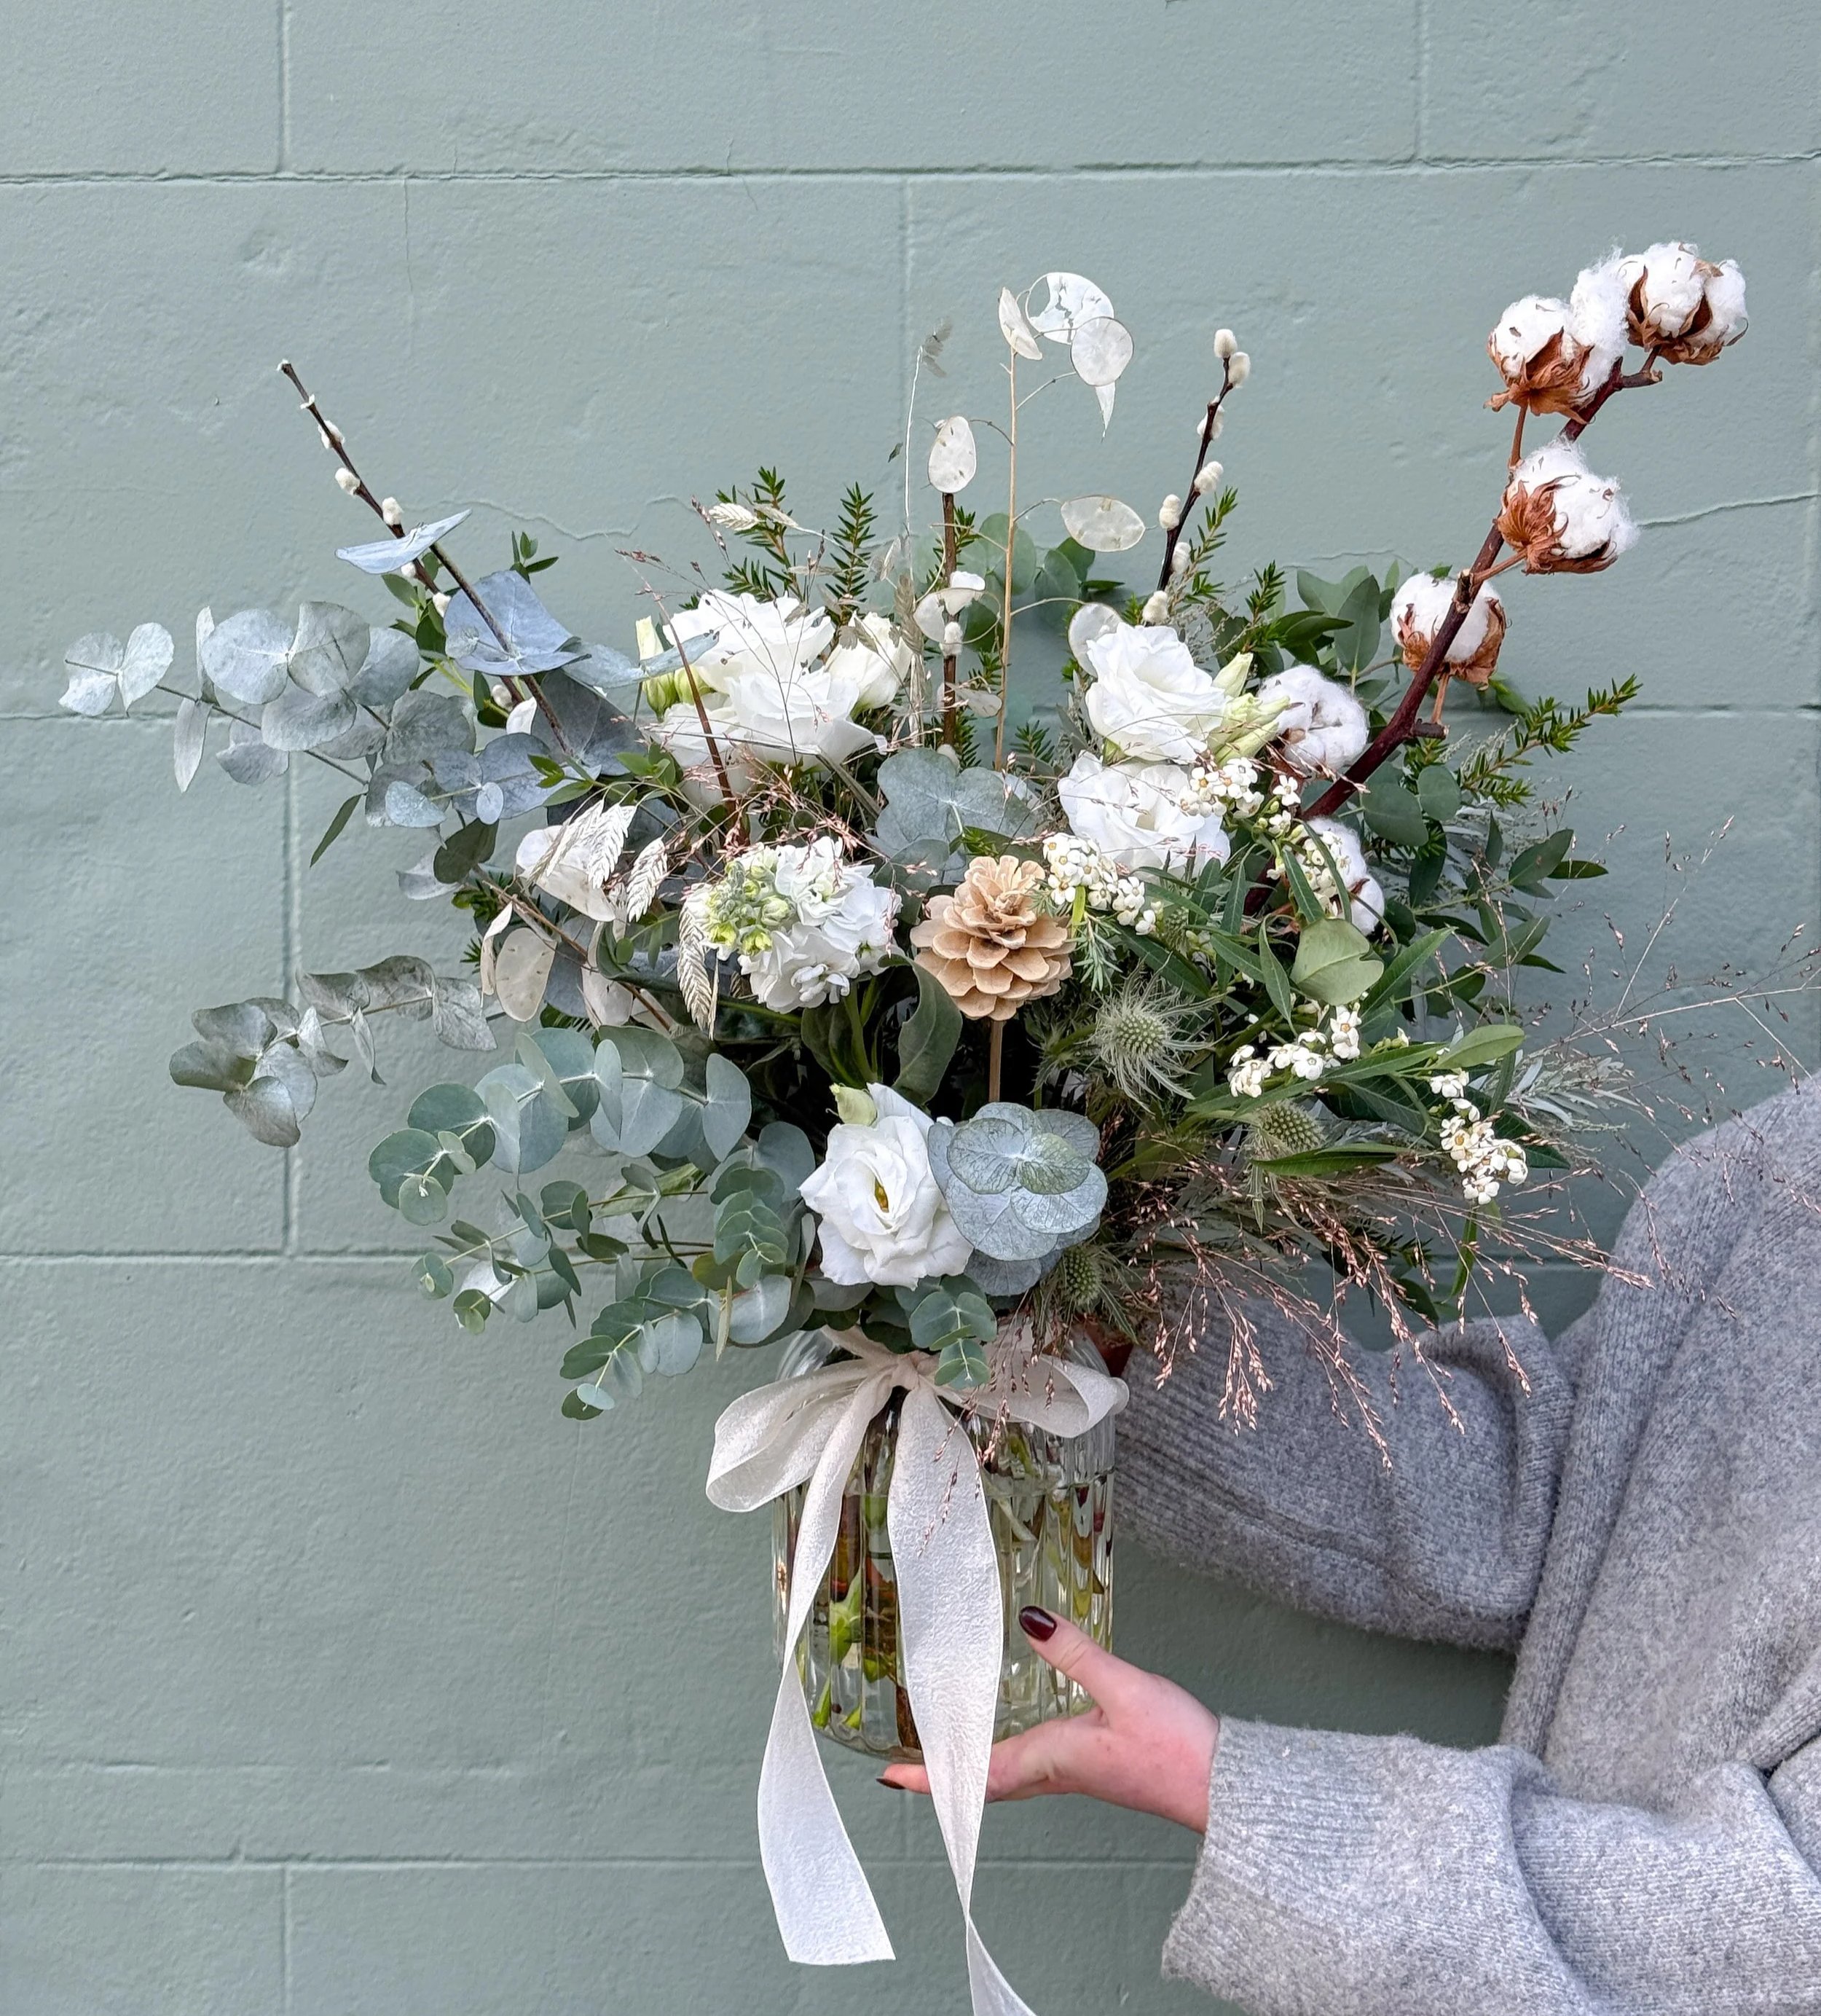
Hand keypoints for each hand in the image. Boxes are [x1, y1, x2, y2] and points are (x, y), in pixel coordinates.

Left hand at [878, 1606, 1217, 1832]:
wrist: (1224, 1789)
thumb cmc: (1177, 1749)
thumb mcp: (1124, 1687)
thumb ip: (1075, 1653)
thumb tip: (1030, 1621)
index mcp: (1055, 1759)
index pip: (979, 1774)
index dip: (934, 1777)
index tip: (891, 1775)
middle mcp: (1059, 1772)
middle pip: (987, 1780)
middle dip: (945, 1774)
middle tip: (905, 1763)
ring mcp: (1079, 1773)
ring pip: (1011, 1772)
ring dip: (974, 1764)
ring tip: (945, 1747)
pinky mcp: (1099, 1765)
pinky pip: (1038, 1764)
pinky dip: (1010, 1754)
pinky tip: (1017, 1731)